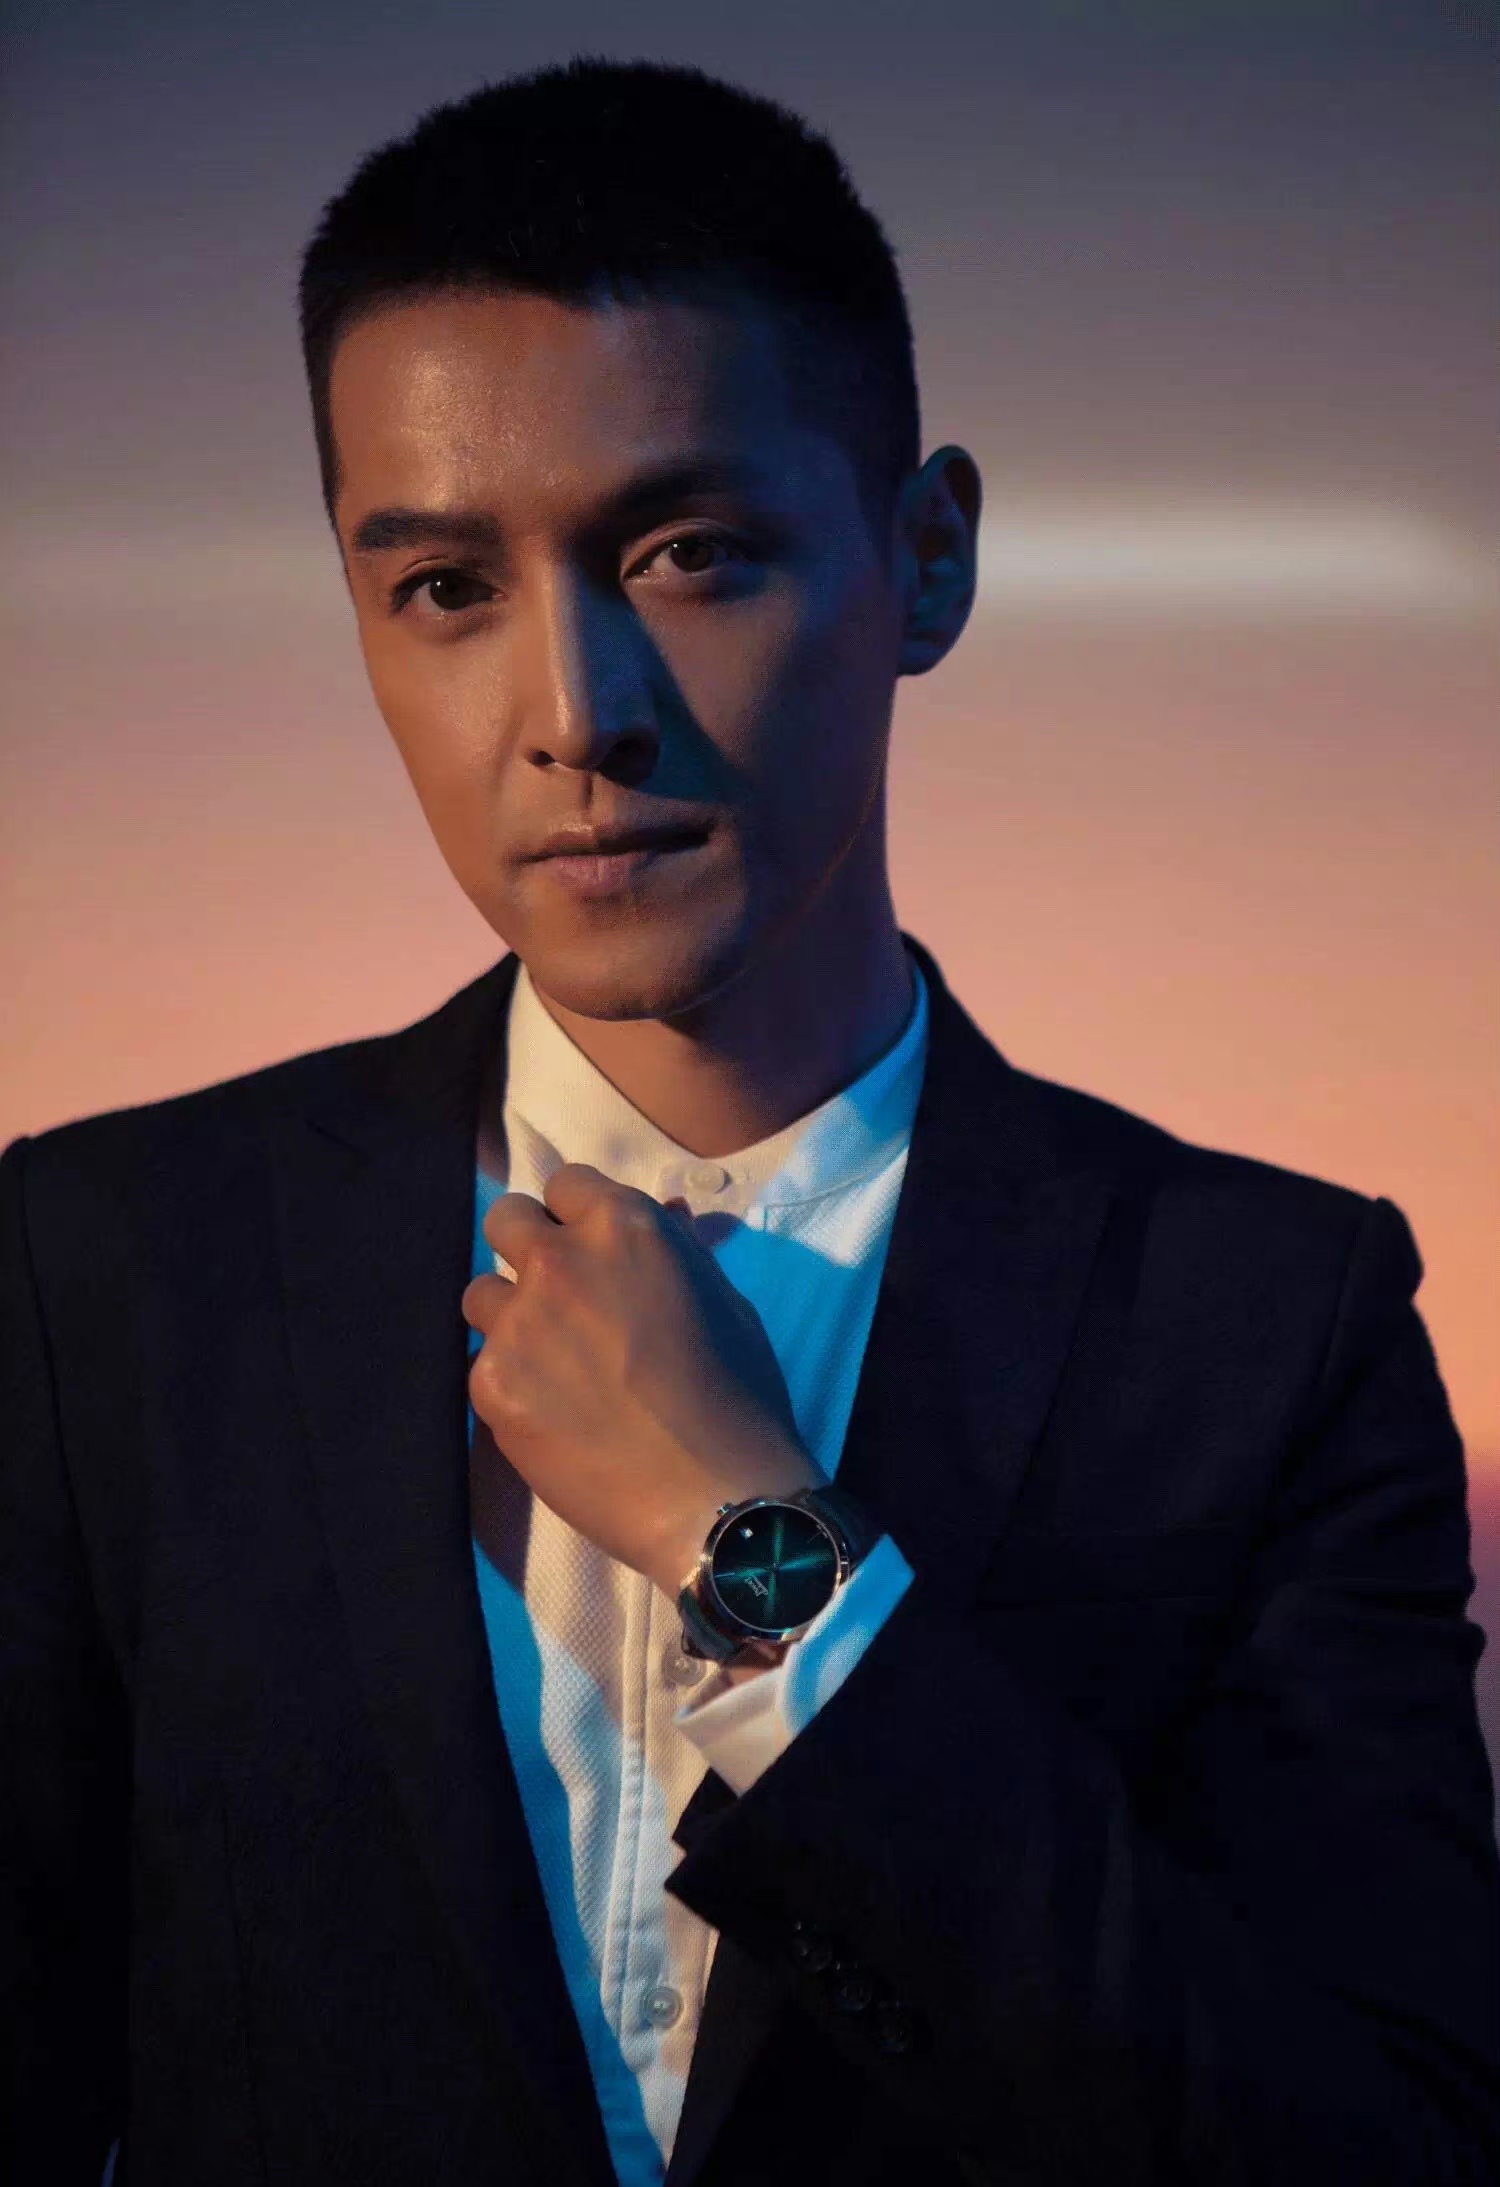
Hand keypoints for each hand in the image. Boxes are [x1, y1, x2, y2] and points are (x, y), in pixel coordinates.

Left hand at [461, 1163, 826, 1598]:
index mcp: (624, 1225)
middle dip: (528, 1246)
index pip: (566, 1183)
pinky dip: (510, 1380)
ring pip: (482, 1294)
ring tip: (551, 1363)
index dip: (577, 1216)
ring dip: (511, 1315)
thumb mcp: (725, 1301)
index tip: (590, 1250)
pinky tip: (551, 1414)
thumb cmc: (741, 1395)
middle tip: (558, 1295)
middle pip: (505, 1219)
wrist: (717, 1497)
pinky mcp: (493, 1384)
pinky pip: (483, 1363)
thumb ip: (676, 1250)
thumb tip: (663, 1213)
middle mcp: (559, 1259)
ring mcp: (519, 1322)